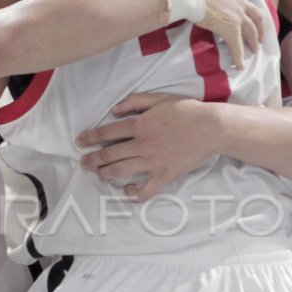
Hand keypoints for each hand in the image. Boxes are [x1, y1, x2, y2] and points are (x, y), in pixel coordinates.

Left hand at [76, 91, 225, 199]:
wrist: (212, 127)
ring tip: (99, 174)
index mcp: (140, 125)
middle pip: (109, 155)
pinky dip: (134, 193)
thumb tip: (113, 110)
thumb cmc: (187, 110)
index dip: (90, 138)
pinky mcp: (165, 175)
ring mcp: (153, 162)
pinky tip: (127, 191)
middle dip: (92, 160)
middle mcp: (142, 145)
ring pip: (121, 171)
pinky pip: (146, 190)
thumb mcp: (159, 98)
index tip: (80, 142)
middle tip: (84, 163)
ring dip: (105, 174)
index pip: (107, 133)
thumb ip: (134, 102)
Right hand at [182, 0, 266, 68]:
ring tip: (255, 50)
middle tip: (262, 33)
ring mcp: (236, 17)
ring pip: (251, 31)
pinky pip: (237, 47)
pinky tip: (239, 66)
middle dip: (261, 25)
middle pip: (257, 14)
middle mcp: (239, 1)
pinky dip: (239, 57)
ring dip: (254, 41)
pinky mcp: (230, 30)